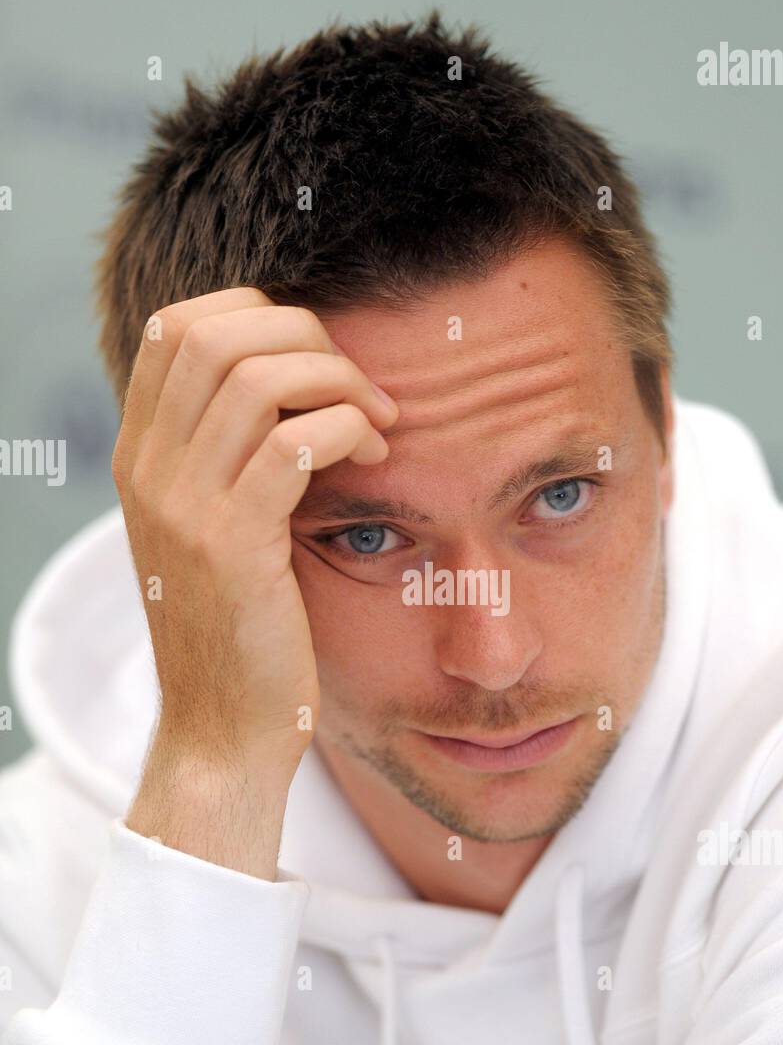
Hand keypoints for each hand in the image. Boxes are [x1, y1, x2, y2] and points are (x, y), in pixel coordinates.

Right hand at [113, 287, 396, 876]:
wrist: (222, 730)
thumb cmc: (240, 629)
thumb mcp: (215, 530)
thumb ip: (227, 456)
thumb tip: (292, 385)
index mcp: (140, 456)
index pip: (179, 325)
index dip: (257, 314)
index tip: (318, 358)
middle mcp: (149, 469)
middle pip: (219, 332)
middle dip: (308, 337)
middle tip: (360, 386)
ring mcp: (184, 505)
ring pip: (260, 376)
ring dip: (339, 381)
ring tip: (379, 422)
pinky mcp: (234, 545)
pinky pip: (297, 443)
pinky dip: (349, 430)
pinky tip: (376, 459)